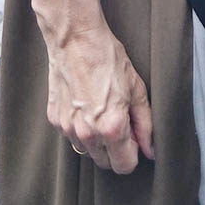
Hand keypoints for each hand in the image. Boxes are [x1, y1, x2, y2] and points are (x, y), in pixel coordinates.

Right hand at [46, 24, 153, 173]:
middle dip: (116, 148)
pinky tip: (85, 103)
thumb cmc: (107, 58)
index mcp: (111, 128)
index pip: (125, 166)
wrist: (76, 38)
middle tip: (119, 120)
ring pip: (87, 150)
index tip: (134, 137)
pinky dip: (80, 126)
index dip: (134, 153)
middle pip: (105, 162)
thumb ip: (145, 124)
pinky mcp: (55, 119)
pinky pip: (71, 134)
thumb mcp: (136, 88)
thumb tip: (150, 148)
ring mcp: (68, 128)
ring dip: (97, 138)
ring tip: (101, 108)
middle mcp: (87, 134)